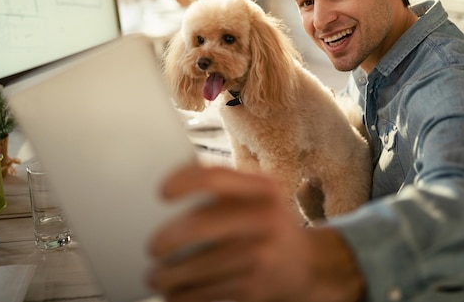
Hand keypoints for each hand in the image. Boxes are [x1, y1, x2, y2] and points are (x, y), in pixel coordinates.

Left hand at [148, 165, 365, 301]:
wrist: (310, 266)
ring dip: (168, 275)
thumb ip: (226, 185)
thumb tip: (176, 174)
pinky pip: (207, 293)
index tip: (162, 193)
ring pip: (199, 265)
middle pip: (201, 224)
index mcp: (262, 189)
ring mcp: (261, 255)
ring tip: (156, 276)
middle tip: (152, 248)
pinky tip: (174, 293)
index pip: (216, 178)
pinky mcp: (254, 288)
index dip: (183, 182)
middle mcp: (265, 219)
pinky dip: (183, 296)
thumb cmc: (271, 226)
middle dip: (167, 239)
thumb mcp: (259, 196)